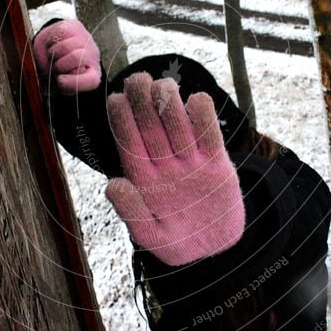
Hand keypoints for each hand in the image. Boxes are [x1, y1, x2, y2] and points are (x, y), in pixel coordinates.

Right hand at [33, 19, 100, 93]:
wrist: (56, 49)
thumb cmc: (59, 70)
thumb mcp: (62, 84)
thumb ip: (65, 85)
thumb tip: (60, 78)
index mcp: (94, 75)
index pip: (91, 80)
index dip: (71, 82)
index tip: (59, 81)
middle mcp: (93, 56)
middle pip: (75, 58)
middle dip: (58, 65)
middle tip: (54, 67)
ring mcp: (85, 39)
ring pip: (65, 46)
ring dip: (52, 54)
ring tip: (53, 57)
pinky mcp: (74, 26)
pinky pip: (60, 33)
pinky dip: (51, 41)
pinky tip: (53, 45)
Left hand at [105, 73, 244, 265]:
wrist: (215, 251)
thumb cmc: (177, 243)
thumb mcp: (152, 237)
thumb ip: (132, 213)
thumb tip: (113, 183)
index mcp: (145, 180)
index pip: (130, 145)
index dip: (122, 123)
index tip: (115, 99)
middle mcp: (166, 166)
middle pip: (152, 129)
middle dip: (143, 103)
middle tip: (138, 79)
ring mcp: (192, 164)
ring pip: (178, 128)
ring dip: (170, 105)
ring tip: (162, 84)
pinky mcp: (217, 165)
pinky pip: (210, 137)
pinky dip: (205, 118)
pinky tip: (196, 99)